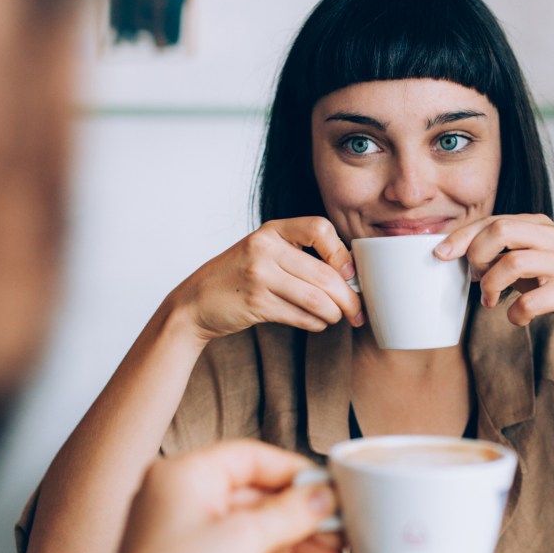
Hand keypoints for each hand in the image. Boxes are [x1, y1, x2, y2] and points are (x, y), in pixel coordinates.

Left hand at [110, 440, 344, 552]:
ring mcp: (189, 543)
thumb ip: (289, 513)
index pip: (250, 458)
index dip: (294, 472)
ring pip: (257, 536)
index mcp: (183, 478)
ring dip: (301, 551)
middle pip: (258, 500)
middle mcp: (183, 505)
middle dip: (304, 521)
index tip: (330, 488)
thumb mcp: (242, 540)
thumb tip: (321, 496)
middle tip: (340, 531)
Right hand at [171, 217, 362, 344]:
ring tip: (337, 318)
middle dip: (348, 297)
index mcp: (272, 230)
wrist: (196, 301)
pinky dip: (316, 323)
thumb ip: (299, 255)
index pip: (319, 228)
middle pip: (324, 273)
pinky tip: (317, 323)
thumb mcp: (264, 251)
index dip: (342, 252)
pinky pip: (300, 316)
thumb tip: (349, 275)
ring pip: (316, 298)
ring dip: (334, 313)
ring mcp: (259, 276)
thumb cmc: (238, 276)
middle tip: (357, 310)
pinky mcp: (256, 303)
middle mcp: (265, 248)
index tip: (349, 273)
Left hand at [435, 214, 553, 347]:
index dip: (462, 236)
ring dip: (491, 286)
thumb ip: (499, 251)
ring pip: (513, 262)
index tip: (440, 254)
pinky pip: (530, 301)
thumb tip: (453, 250)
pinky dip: (515, 314)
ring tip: (489, 301)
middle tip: (474, 278)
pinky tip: (517, 317)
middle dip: (477, 255)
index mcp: (541, 226)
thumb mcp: (528, 261)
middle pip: (501, 230)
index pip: (494, 220)